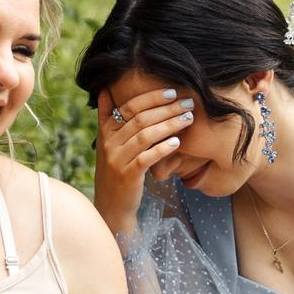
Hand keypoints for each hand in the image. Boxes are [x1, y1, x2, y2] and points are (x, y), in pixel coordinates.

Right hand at [94, 88, 194, 234]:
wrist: (111, 205)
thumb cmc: (115, 170)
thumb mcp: (106, 143)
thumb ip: (106, 116)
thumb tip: (105, 88)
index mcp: (106, 132)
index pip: (129, 107)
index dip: (151, 97)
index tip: (172, 92)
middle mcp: (109, 144)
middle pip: (140, 119)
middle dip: (167, 109)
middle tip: (187, 103)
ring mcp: (117, 160)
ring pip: (145, 136)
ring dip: (170, 125)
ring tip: (188, 119)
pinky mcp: (127, 176)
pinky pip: (147, 158)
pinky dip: (163, 148)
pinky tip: (178, 142)